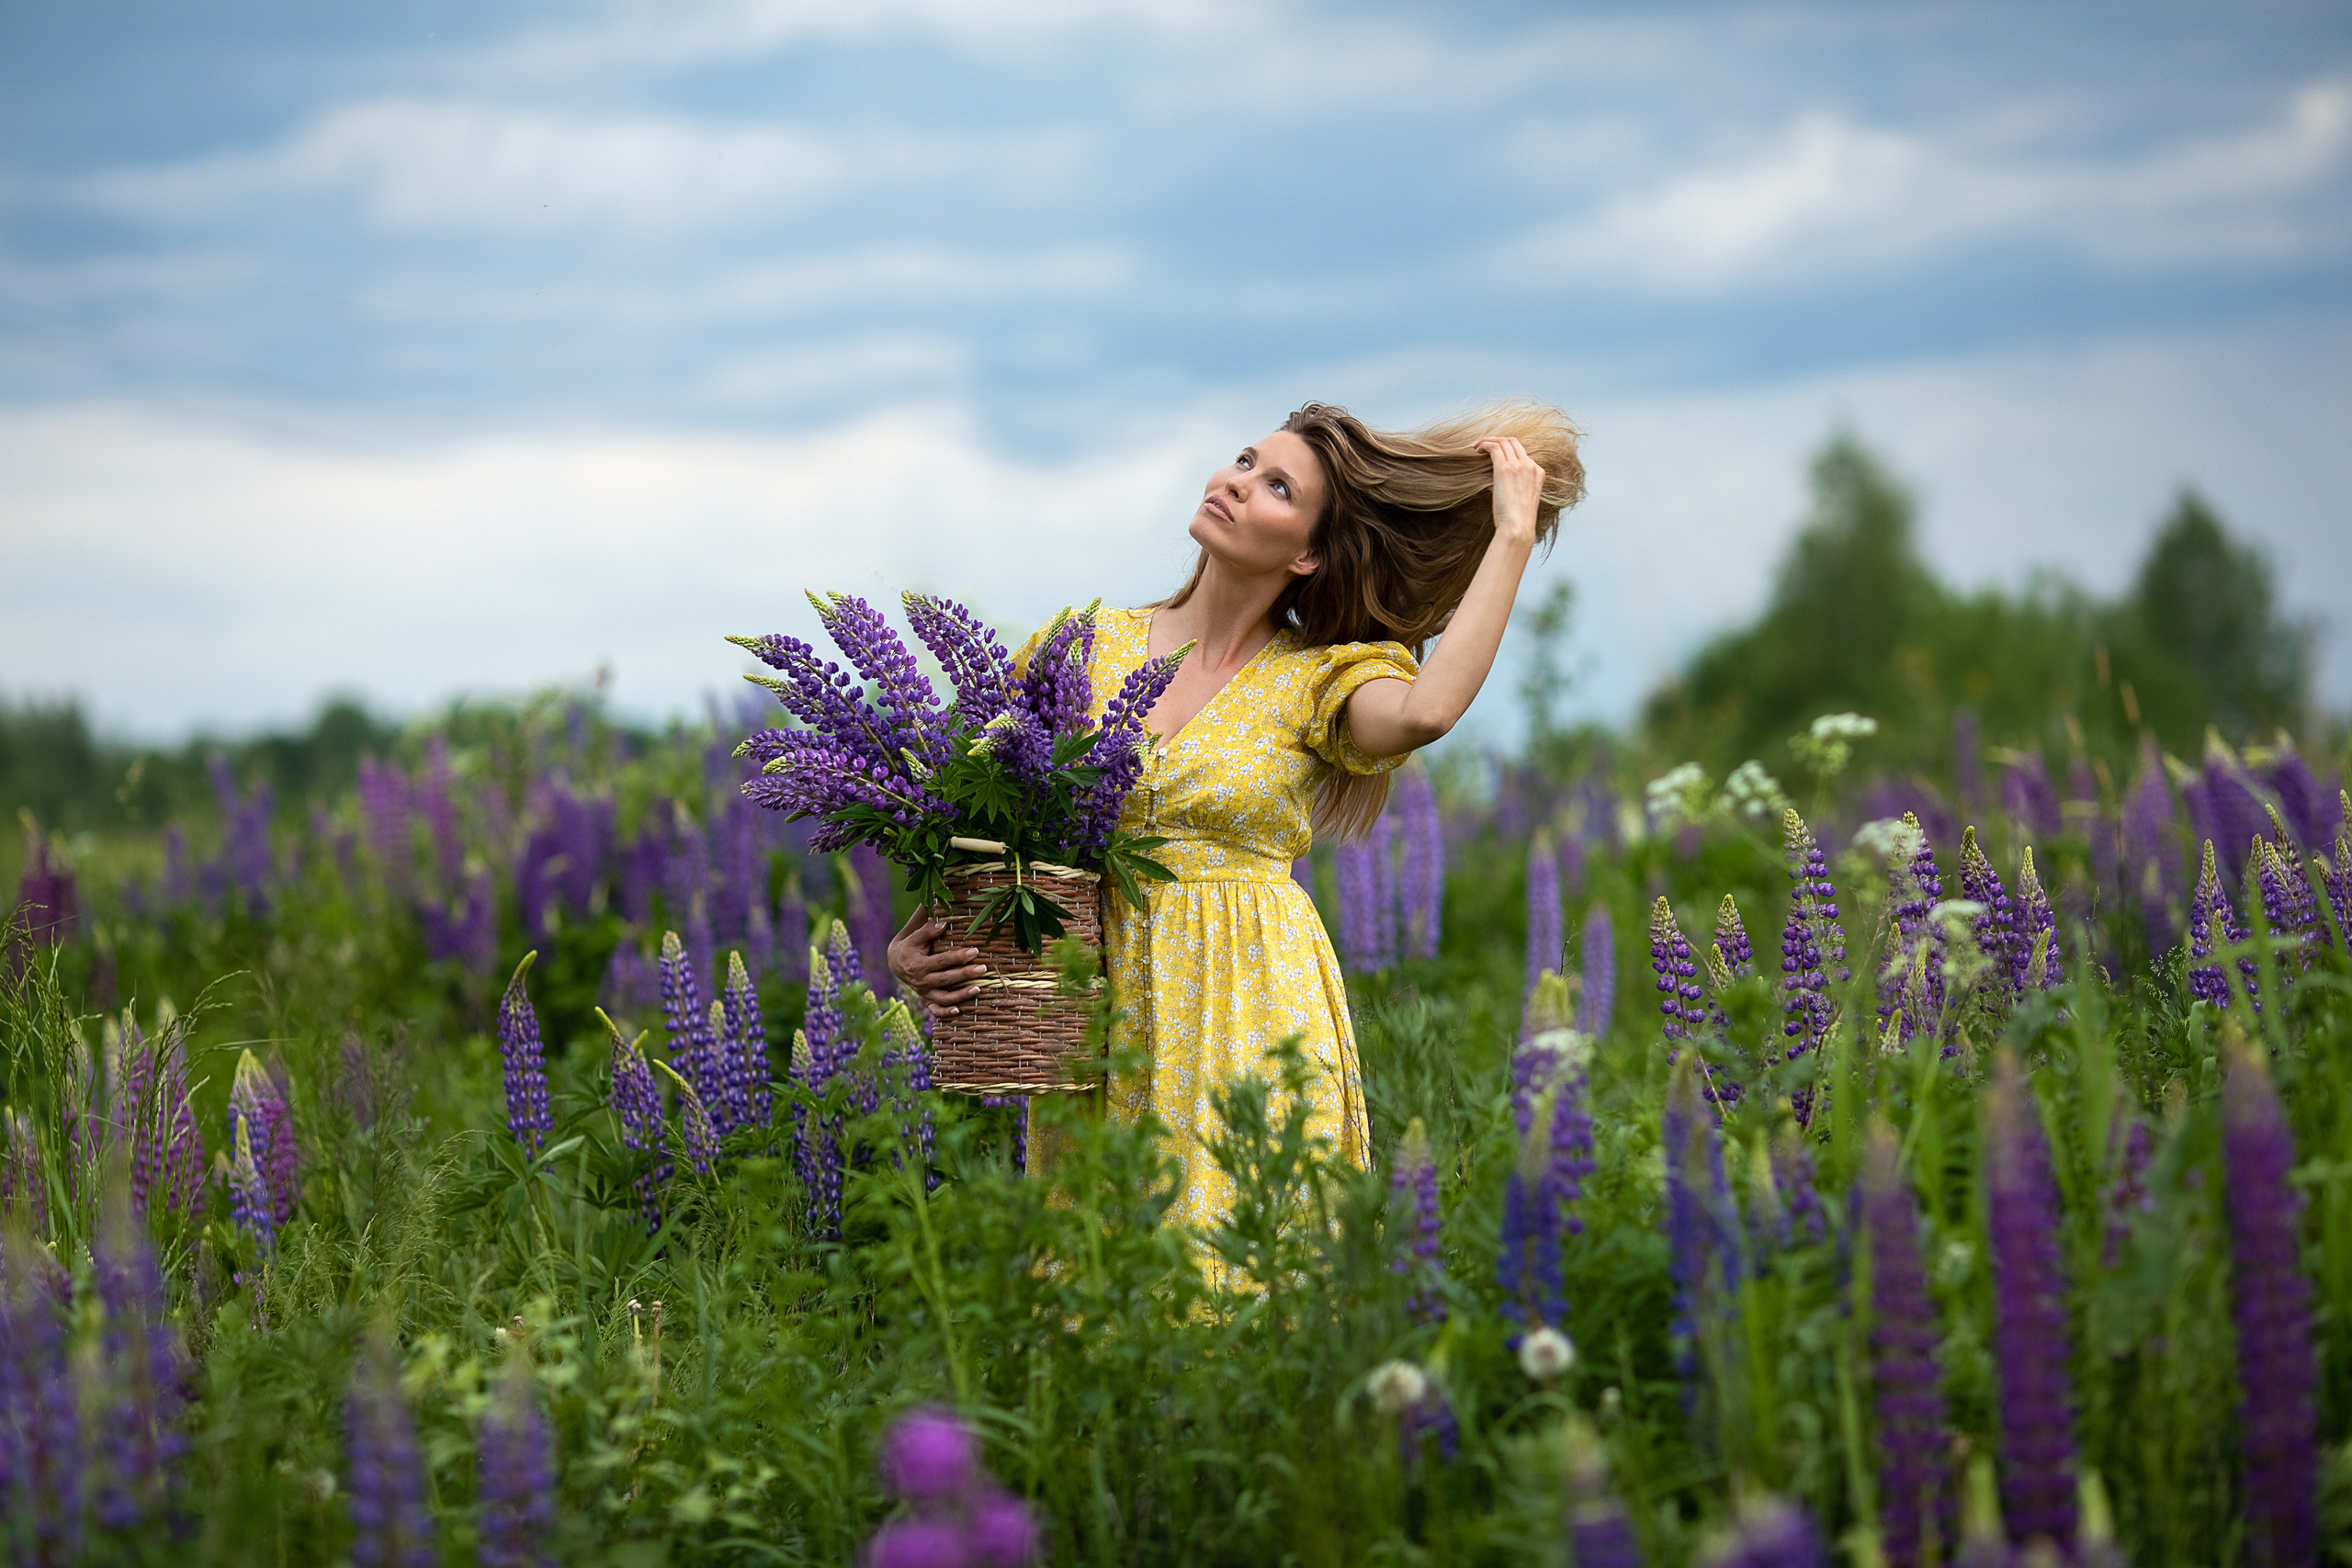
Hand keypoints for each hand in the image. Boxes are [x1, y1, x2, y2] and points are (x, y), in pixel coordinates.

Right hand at [887, 903, 987, 1019]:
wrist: (896, 963)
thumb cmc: (910, 946)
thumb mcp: (915, 937)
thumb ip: (928, 930)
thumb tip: (944, 924)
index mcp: (918, 965)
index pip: (942, 960)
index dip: (959, 956)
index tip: (975, 951)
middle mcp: (920, 981)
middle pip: (946, 979)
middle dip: (965, 974)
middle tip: (983, 969)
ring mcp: (923, 993)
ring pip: (943, 998)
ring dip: (961, 995)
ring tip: (978, 989)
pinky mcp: (925, 1000)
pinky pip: (936, 1010)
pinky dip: (946, 1013)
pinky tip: (959, 1011)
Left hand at [1476, 436, 1544, 546]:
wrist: (1518, 527)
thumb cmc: (1516, 520)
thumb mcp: (1519, 500)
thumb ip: (1511, 488)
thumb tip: (1492, 485)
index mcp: (1538, 473)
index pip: (1522, 452)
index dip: (1506, 450)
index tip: (1493, 455)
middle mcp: (1530, 466)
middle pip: (1513, 441)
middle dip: (1497, 440)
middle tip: (1482, 446)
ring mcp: (1519, 466)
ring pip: (1503, 441)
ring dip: (1488, 441)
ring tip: (1475, 447)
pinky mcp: (1505, 468)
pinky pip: (1494, 447)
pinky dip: (1484, 444)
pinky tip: (1476, 449)